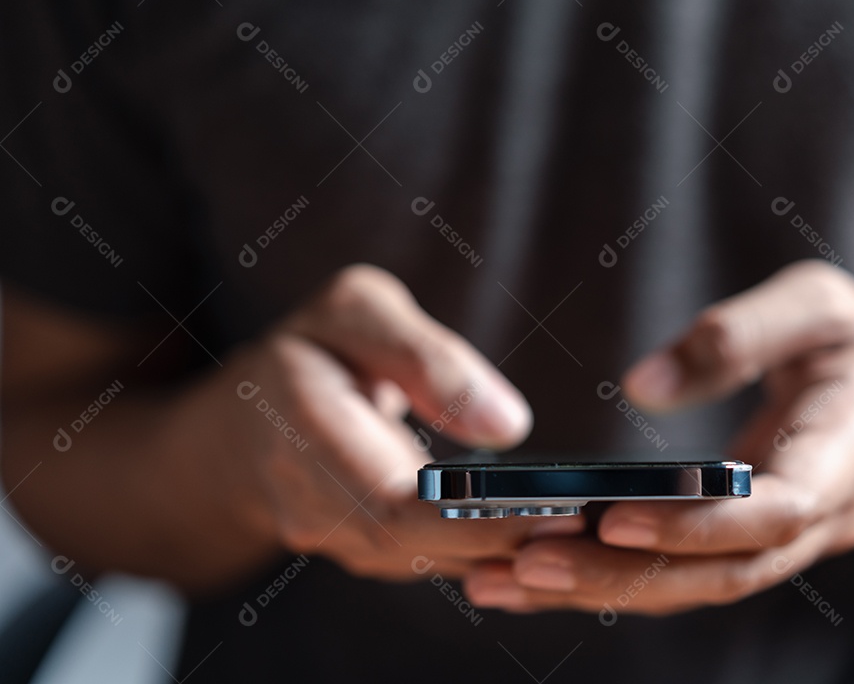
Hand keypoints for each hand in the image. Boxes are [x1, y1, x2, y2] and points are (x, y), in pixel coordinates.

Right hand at [198, 265, 581, 581]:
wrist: (244, 423)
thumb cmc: (311, 347)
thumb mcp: (355, 310)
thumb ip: (425, 356)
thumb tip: (510, 427)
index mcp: (303, 423)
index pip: (393, 497)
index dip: (475, 513)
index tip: (555, 505)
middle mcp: (310, 499)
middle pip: (416, 542)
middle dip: (507, 539)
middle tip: (592, 522)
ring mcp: (333, 536)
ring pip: (427, 560)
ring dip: (506, 553)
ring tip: (586, 529)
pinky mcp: (363, 549)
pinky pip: (428, 558)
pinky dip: (487, 550)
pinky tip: (546, 533)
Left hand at [464, 261, 853, 613]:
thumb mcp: (821, 305)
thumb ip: (740, 334)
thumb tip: (640, 384)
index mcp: (847, 451)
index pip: (778, 511)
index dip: (699, 524)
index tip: (616, 518)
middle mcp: (815, 518)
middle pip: (718, 572)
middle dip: (622, 575)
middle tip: (527, 563)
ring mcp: (778, 544)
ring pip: (690, 588)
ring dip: (598, 590)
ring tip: (502, 581)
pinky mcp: (741, 547)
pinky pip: (678, 575)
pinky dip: (607, 580)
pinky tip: (533, 577)